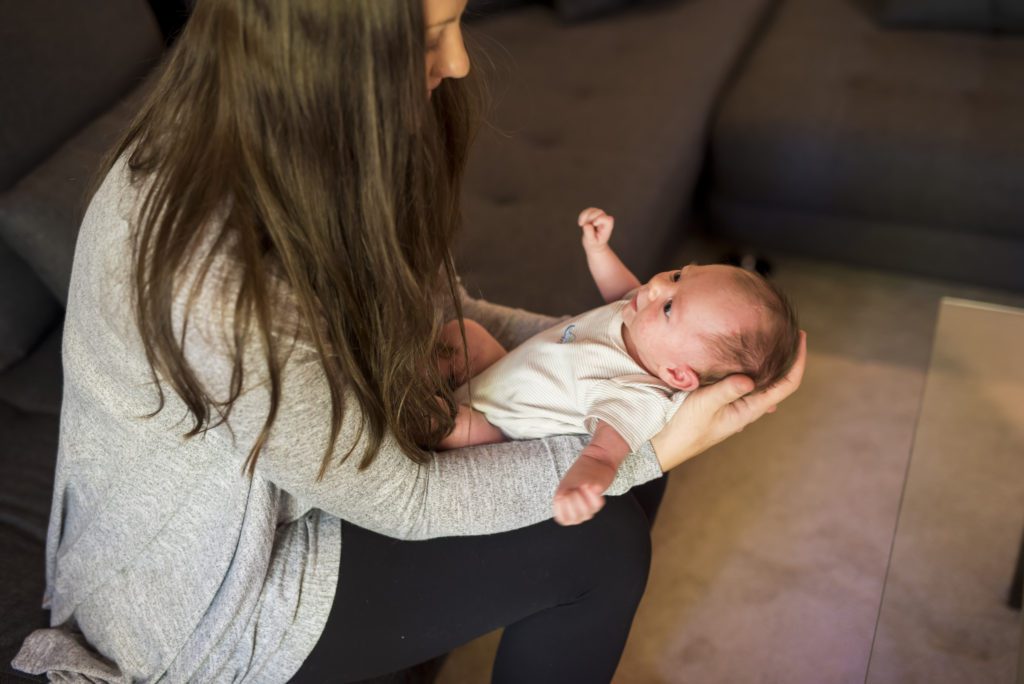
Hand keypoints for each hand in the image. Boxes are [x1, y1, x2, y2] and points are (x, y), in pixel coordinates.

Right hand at [553, 453, 616, 524]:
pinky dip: (595, 498)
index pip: (563, 518)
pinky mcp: (597, 503)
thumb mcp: (567, 481)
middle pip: (575, 519)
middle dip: (576, 504)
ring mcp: (587, 507)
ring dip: (586, 500)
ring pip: (587, 515)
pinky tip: (593, 488)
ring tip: (585, 487)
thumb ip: (563, 493)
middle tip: (576, 490)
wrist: (597, 461)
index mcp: (563, 502)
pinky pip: (597, 507)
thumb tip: (561, 500)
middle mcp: (575, 508)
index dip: (564, 510)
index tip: (566, 497)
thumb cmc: (579, 470)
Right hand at [578, 207, 613, 252]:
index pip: (608, 219)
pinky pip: (588, 211)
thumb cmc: (594, 244)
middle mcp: (605, 220)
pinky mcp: (593, 214)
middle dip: (590, 217)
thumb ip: (589, 234)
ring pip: (592, 210)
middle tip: (583, 225)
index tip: (594, 224)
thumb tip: (586, 224)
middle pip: (599, 212)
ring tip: (581, 224)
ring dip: (584, 216)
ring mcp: (599, 216)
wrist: (594, 244)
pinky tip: (580, 223)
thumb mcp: (591, 242)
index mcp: (607, 227)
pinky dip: (582, 215)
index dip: (600, 219)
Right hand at [651, 331, 807, 470]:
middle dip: (787, 357)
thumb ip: (727, 390)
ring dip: (770, 362)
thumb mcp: (705, 405)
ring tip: (769, 339)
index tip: (801, 337)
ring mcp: (737, 405)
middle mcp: (749, 407)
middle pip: (779, 381)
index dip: (798, 361)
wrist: (667, 444)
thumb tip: (750, 378)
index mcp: (751, 409)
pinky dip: (751, 367)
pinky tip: (744, 358)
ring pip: (762, 381)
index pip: (786, 385)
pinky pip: (744, 382)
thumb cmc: (686, 428)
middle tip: (787, 331)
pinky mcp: (724, 401)